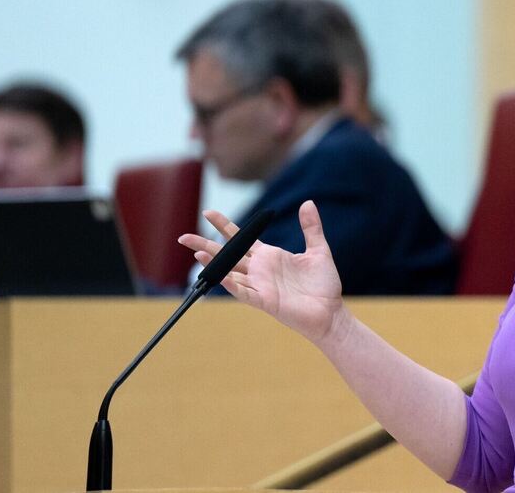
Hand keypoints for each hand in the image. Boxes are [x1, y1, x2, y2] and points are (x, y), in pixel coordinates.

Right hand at [178, 200, 343, 341]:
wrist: (331, 311)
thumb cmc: (324, 284)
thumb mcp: (319, 250)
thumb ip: (311, 227)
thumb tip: (308, 203)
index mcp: (269, 256)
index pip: (241, 238)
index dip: (224, 225)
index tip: (208, 212)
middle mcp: (260, 270)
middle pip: (227, 254)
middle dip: (205, 244)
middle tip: (183, 236)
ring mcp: (260, 285)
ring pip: (230, 272)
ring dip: (214, 263)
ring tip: (196, 252)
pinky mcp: (265, 301)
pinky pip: (243, 292)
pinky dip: (231, 284)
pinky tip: (219, 276)